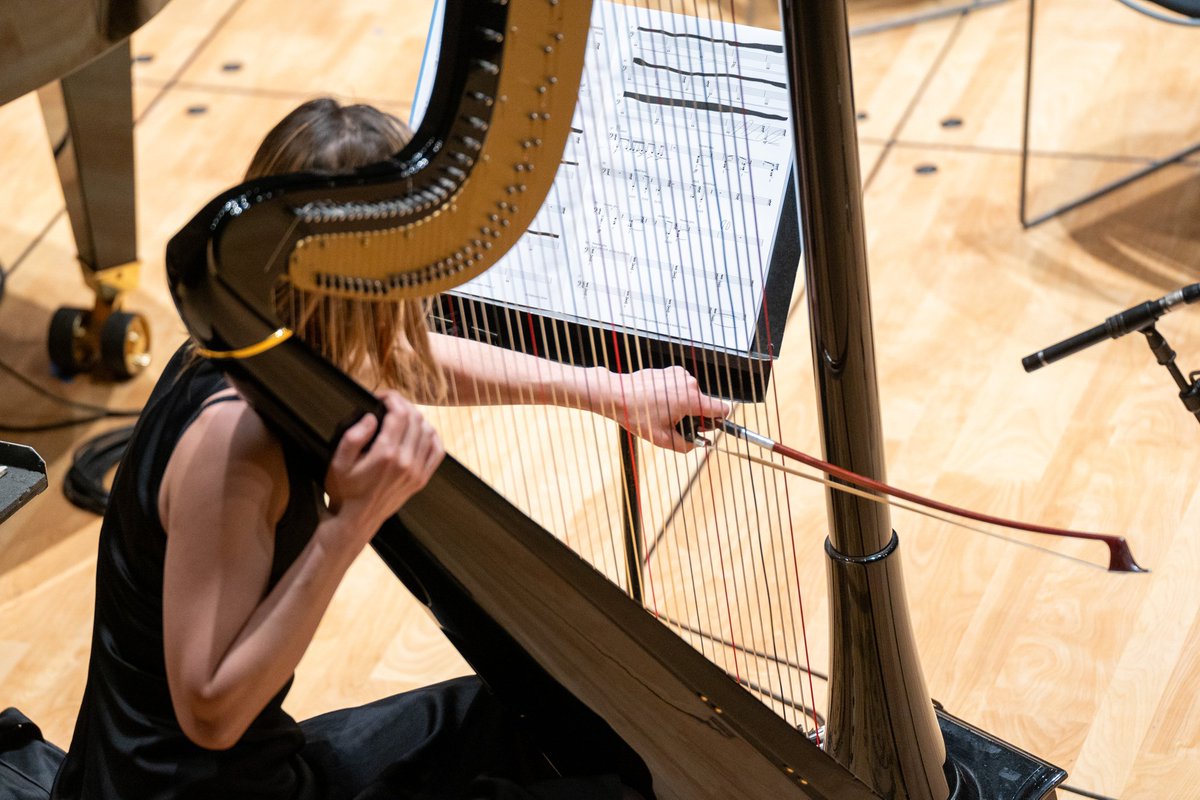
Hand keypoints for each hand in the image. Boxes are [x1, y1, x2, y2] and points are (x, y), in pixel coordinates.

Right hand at [323, 391, 443, 547]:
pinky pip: (437, 451)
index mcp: (386, 454)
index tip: (381, 396)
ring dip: (416, 418)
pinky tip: (420, 432)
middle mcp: (406, 462)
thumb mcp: (338, 461)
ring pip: (428, 431)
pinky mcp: (422, 479)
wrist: (356, 520)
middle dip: (403, 405)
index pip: (400, 414)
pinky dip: (432, 436)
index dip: (392, 398)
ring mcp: (417, 472)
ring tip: (401, 416)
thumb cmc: (344, 489)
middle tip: (389, 403)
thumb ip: (354, 436)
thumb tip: (373, 417)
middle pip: (416, 419)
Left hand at [604, 366, 730, 452]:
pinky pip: (681, 386)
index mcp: (692, 400)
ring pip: (692, 395)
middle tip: (675, 423)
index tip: (704, 427)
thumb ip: (685, 445)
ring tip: (662, 411)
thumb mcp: (662, 439)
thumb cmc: (637, 414)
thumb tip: (696, 445)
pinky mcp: (671, 371)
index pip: (722, 410)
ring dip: (683, 405)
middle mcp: (689, 384)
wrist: (617, 394)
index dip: (717, 421)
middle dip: (694, 415)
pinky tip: (658, 401)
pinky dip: (674, 395)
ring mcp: (680, 375)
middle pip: (705, 404)